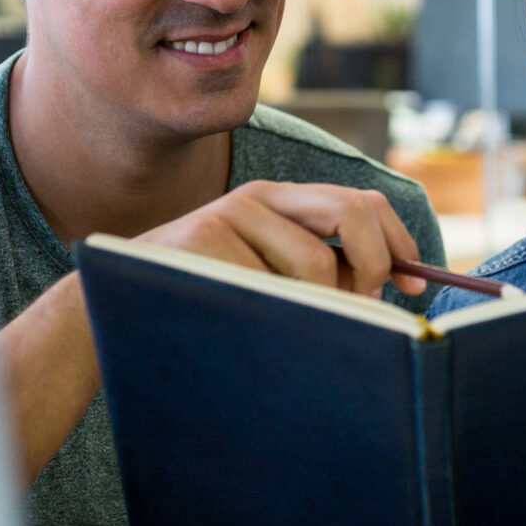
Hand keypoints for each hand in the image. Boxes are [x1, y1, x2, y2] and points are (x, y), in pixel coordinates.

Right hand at [137, 179, 425, 297]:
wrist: (112, 312)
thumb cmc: (200, 302)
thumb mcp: (264, 278)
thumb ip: (315, 272)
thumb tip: (382, 287)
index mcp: (278, 203)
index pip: (360, 201)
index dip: (397, 241)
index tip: (412, 284)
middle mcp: (257, 199)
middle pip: (352, 210)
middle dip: (375, 262)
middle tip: (370, 306)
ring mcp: (230, 216)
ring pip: (317, 262)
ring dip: (319, 306)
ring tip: (284, 326)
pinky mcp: (207, 241)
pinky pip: (275, 288)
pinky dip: (279, 315)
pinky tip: (247, 324)